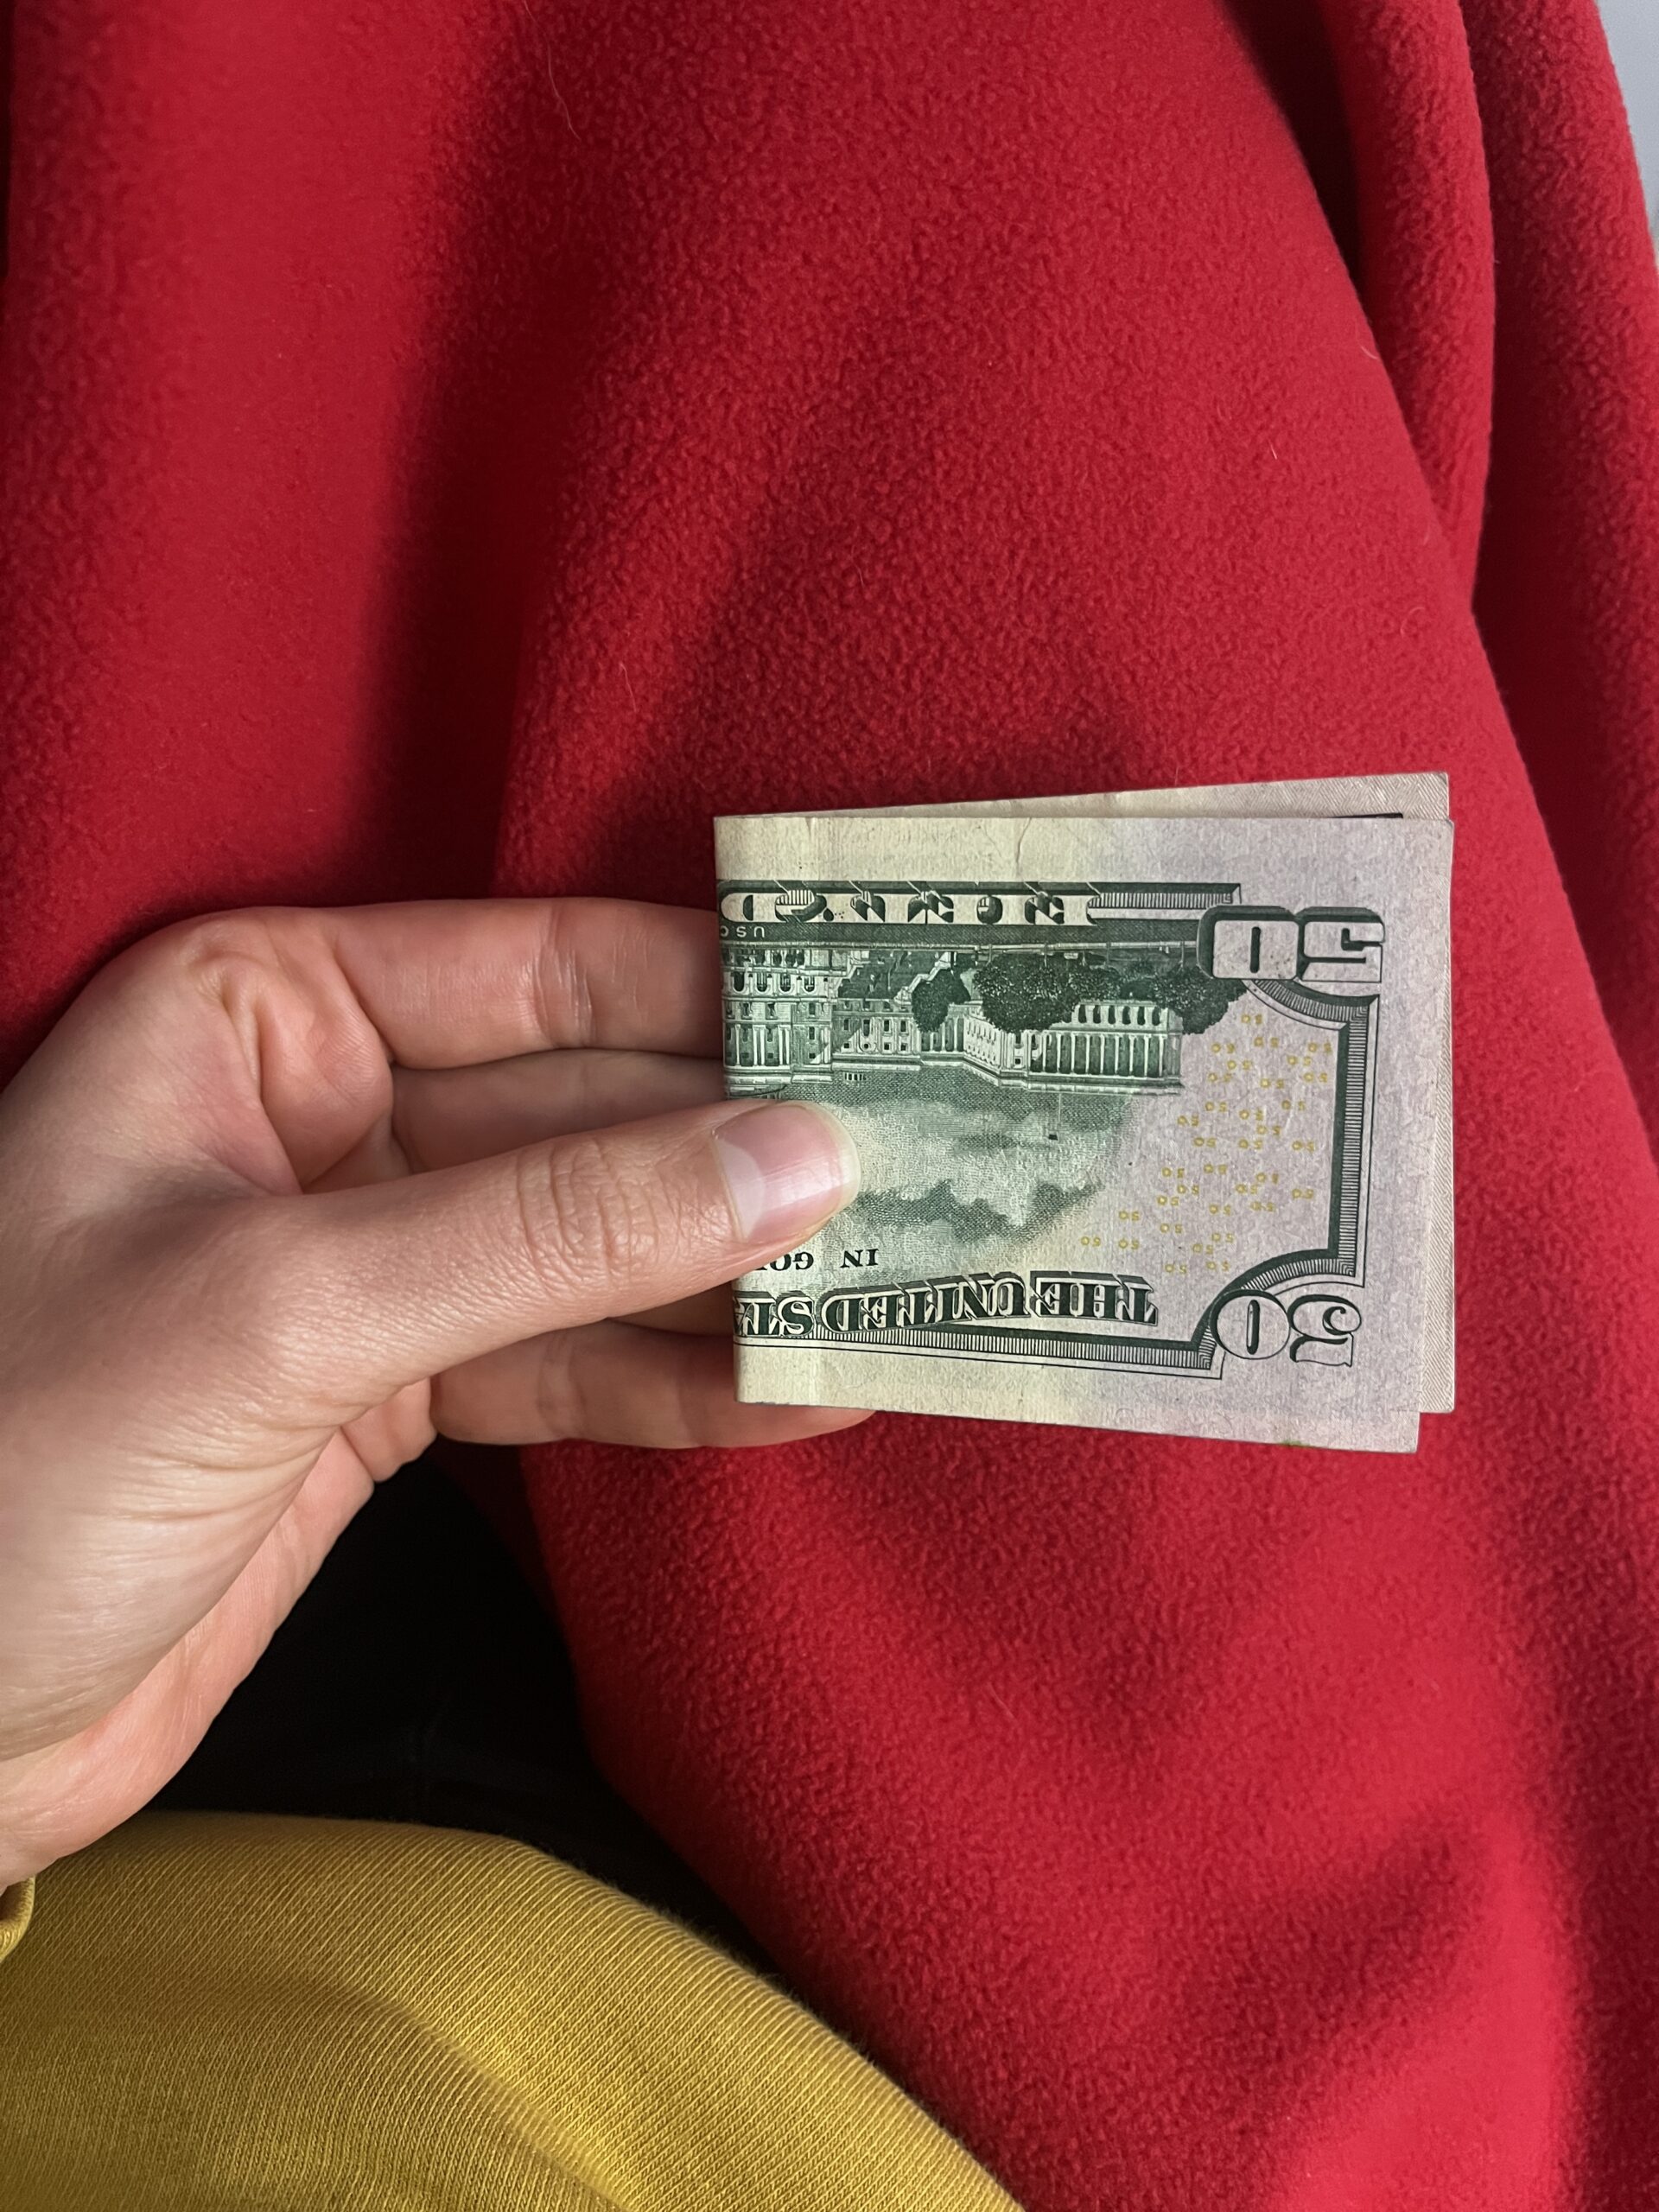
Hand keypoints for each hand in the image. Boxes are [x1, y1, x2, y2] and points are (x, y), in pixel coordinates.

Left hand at [0, 898, 861, 1882]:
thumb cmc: (7, 1461)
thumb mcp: (285, 1313)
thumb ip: (551, 1232)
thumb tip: (802, 1157)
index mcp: (262, 1015)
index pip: (538, 972)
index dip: (719, 998)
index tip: (895, 1016)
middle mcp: (328, 1116)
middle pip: (594, 1113)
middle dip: (757, 1155)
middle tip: (950, 1169)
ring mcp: (368, 1261)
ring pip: (600, 1248)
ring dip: (746, 1281)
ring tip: (920, 1286)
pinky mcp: (391, 1397)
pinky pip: (568, 1366)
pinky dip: (680, 1387)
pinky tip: (803, 1393)